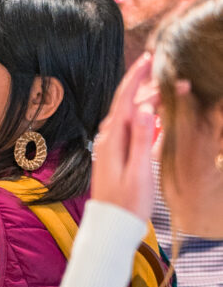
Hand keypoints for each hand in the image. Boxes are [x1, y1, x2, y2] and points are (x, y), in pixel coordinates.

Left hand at [91, 54, 157, 219]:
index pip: (124, 100)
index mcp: (112, 139)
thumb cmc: (128, 203)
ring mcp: (110, 147)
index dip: (136, 78)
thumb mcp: (139, 171)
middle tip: (177, 83)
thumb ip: (142, 140)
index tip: (148, 59)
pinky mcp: (115, 156)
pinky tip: (158, 121)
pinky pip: (131, 131)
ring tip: (172, 97)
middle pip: (129, 106)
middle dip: (151, 91)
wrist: (113, 227)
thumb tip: (146, 109)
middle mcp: (108, 139)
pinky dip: (146, 122)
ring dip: (150, 106)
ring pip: (131, 118)